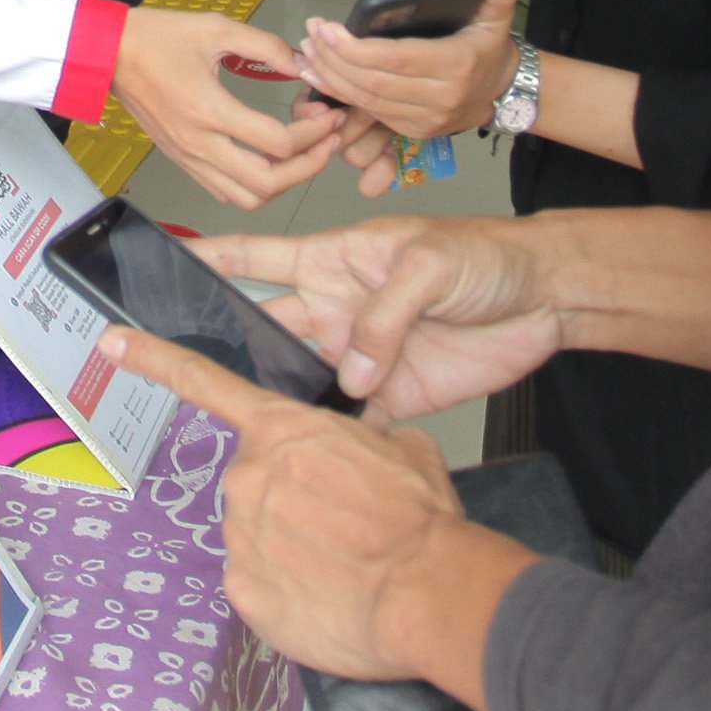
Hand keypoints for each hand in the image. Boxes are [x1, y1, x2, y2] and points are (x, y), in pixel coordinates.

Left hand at [97, 326, 534, 694]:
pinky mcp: (242, 590)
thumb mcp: (402, 450)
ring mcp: (240, 534)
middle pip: (255, 481)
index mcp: (285, 432)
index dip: (153, 359)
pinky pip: (256, 582)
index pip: (206, 384)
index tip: (113, 345)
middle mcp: (250, 476)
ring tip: (341, 563)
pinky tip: (323, 594)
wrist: (428, 594)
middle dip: (289, 499)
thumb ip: (355, 443)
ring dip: (290, 546)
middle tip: (339, 525)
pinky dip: (286, 590)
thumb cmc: (420, 523)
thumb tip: (351, 458)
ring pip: (256, 534)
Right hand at [108, 10, 351, 208]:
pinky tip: (267, 158)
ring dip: (283, 182)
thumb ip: (266, 46)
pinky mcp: (181, 160)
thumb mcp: (216, 28)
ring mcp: (188, 158)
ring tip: (302, 154)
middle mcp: (199, 144)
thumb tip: (303, 65)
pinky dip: (254, 185)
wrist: (108, 53)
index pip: (278, 142)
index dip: (315, 132)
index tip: (328, 114)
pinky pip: (224, 191)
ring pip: (247, 198)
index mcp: (209, 110)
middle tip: (328, 142)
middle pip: (267, 184)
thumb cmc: (158, 37)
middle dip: (309, 166)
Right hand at [196, 219, 574, 420]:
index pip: (256, 257)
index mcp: (334, 260)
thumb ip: (384, 313)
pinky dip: (330, 438)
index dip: (210, 260)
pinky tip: (316, 454)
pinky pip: (346, 421)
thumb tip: (350, 369)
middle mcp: (335, 308)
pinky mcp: (390, 395)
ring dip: (282, 398)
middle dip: (230, 344)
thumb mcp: (430, 263)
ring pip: (300, 380)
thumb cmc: (487, 256)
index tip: (164, 268)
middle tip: (193, 368)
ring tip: (255, 423)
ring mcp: (359, 354)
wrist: (546, 298)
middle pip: (266, 327)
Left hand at [299, 0, 519, 155]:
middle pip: (373, 83)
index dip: (356, 48)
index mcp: (456, 65)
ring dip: (331, 78)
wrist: (502, 93)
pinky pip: (371, 113)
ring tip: (308, 52)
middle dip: (334, 60)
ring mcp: (425, 120)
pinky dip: (342, 95)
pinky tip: (321, 75)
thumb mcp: (498, 16)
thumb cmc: (489, 49)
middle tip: (310, 35)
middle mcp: (440, 98)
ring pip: (367, 102)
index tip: (327, 28)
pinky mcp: (413, 131)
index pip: (396, 60)